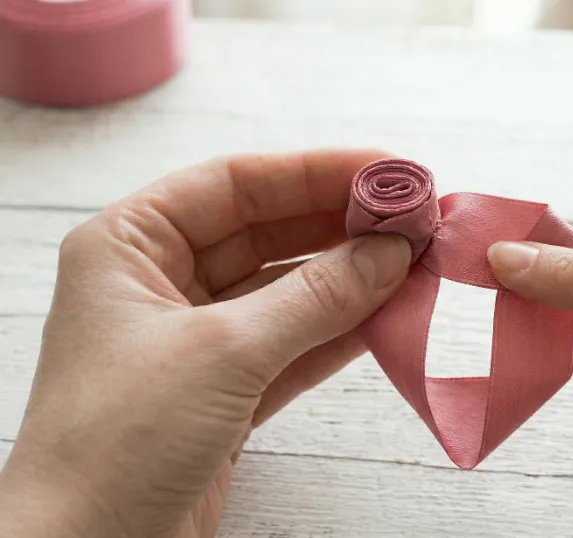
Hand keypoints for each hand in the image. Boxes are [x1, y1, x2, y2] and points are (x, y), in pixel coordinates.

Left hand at [0, 150, 411, 537]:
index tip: (388, 171)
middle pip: (266, 232)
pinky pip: (293, 343)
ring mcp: (194, 339)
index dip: (315, 172)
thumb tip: (389, 252)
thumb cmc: (117, 442)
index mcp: (128, 246)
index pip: (234, 184)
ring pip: (286, 290)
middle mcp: (159, 283)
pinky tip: (387, 315)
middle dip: (340, 226)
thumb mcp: (223, 351)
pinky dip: (339, 331)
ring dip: (349, 279)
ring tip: (413, 264)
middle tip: (412, 220)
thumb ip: (315, 297)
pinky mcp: (223, 390)